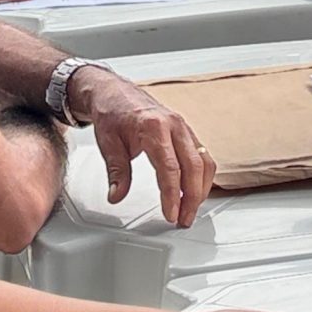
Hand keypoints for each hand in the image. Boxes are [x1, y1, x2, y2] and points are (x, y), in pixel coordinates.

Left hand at [69, 65, 216, 226]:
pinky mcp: (186, 131)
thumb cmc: (112, 112)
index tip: (171, 214)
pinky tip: (195, 190)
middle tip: (183, 219)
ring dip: (201, 189)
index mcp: (154, 127)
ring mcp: (183, 127)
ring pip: (204, 162)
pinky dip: (202, 176)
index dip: (172, 195)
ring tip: (190, 210)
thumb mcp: (108, 143)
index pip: (170, 168)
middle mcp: (174, 125)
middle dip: (192, 198)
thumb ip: (116, 172)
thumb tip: (117, 196)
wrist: (113, 91)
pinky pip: (202, 155)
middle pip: (194, 167)